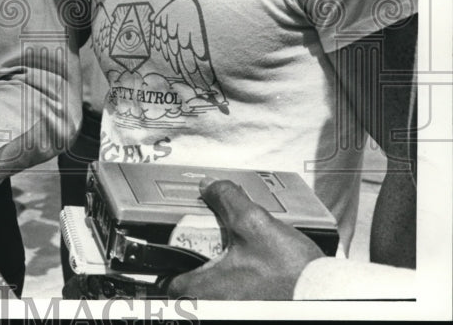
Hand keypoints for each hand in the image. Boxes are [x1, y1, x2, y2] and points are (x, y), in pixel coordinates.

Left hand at [165, 179, 323, 299]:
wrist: (327, 294)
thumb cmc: (292, 270)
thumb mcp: (255, 223)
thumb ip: (227, 199)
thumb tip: (209, 186)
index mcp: (208, 291)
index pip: (172, 287)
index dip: (171, 267)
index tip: (175, 253)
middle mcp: (219, 307)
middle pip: (192, 294)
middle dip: (196, 272)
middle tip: (206, 252)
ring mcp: (237, 313)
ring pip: (214, 298)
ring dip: (218, 280)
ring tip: (232, 259)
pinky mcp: (257, 312)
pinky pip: (234, 300)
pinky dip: (237, 288)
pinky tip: (252, 270)